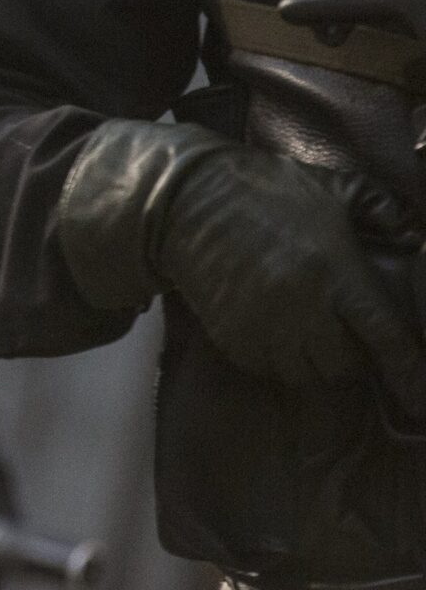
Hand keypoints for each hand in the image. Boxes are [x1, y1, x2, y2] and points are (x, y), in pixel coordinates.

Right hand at [59, 121, 425, 413]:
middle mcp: (304, 310)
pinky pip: (267, 367)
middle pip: (344, 366)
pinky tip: (277, 331)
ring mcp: (264, 327)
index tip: (418, 404)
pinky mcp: (231, 336)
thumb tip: (412, 232)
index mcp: (337, 274)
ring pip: (305, 374)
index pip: (385, 338)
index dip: (408, 373)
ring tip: (310, 336)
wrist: (186, 200)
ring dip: (314, 362)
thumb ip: (377, 207)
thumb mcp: (328, 186)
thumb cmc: (264, 189)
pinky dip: (279, 358)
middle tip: (345, 334)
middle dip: (351, 357)